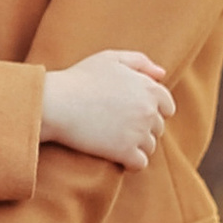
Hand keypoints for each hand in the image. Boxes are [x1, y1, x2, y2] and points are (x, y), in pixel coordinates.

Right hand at [39, 47, 174, 169]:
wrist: (55, 103)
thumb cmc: (79, 79)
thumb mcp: (110, 59)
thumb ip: (140, 62)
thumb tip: (162, 74)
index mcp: (149, 88)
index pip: (167, 106)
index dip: (151, 110)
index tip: (132, 112)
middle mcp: (149, 110)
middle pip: (158, 127)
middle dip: (142, 128)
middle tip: (117, 125)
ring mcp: (139, 132)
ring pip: (150, 146)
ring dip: (136, 146)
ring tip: (113, 140)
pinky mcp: (125, 152)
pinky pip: (140, 163)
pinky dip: (131, 163)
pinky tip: (117, 157)